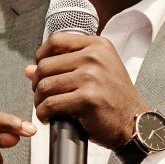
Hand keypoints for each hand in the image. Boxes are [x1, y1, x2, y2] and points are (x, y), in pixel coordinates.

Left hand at [26, 30, 146, 148]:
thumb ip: (64, 67)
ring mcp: (92, 77)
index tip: (41, 70)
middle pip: (46, 65)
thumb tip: (29, 69)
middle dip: (38, 83)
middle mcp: (95, 57)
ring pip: (45, 85)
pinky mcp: (87, 99)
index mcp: (98, 46)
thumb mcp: (95, 74)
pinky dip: (44, 113)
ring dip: (39, 100)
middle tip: (43, 95)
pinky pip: (51, 104)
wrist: (135, 123)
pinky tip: (49, 117)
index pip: (56, 40)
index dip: (41, 56)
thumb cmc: (116, 99)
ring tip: (45, 107)